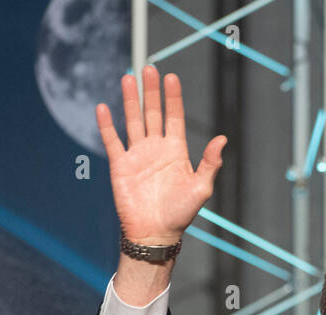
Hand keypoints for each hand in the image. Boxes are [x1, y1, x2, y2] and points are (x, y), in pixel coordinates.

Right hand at [96, 66, 226, 245]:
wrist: (155, 234)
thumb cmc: (180, 214)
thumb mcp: (201, 188)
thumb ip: (210, 163)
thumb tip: (222, 139)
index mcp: (176, 151)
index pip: (174, 117)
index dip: (173, 98)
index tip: (172, 77)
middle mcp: (156, 149)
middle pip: (153, 113)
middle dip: (151, 92)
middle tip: (149, 69)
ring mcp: (137, 155)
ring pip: (133, 121)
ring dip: (130, 100)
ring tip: (128, 78)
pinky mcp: (120, 166)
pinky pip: (112, 141)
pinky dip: (107, 125)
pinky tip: (103, 107)